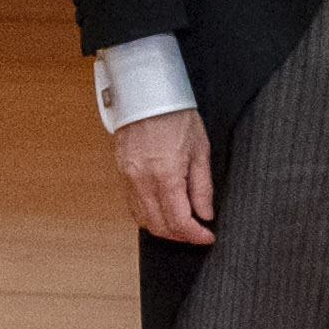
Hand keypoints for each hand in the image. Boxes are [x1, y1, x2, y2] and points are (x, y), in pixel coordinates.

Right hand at [110, 108, 215, 247]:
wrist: (147, 93)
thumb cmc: (175, 115)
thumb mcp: (200, 149)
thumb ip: (202, 187)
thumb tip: (205, 214)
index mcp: (166, 174)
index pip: (179, 221)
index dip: (195, 235)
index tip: (207, 236)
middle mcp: (143, 180)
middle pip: (160, 226)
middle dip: (180, 235)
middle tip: (197, 232)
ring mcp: (129, 177)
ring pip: (144, 219)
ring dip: (164, 228)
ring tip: (182, 223)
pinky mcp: (122, 172)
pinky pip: (133, 205)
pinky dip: (148, 215)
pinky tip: (162, 210)